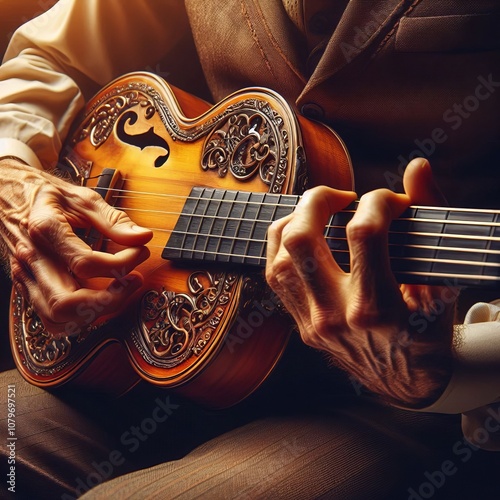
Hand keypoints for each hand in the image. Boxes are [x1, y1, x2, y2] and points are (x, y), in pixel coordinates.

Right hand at [0, 159, 152, 336]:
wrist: (9, 195)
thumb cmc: (48, 195)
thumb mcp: (82, 197)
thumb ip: (113, 220)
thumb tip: (142, 237)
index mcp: (44, 229)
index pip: (86, 263)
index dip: (122, 264)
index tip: (140, 252)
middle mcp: (32, 258)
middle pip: (66, 303)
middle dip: (109, 300)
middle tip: (134, 281)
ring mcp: (26, 276)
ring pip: (55, 319)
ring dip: (94, 314)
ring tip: (120, 292)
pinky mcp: (28, 287)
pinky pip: (50, 318)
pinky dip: (78, 318)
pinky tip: (98, 301)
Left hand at [266, 158, 454, 407]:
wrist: (404, 384)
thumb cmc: (428, 332)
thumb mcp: (441, 280)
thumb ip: (430, 219)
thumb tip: (418, 168)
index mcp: (378, 309)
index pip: (364, 234)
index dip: (378, 202)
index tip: (392, 202)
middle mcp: (336, 316)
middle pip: (302, 239)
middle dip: (318, 200)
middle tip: (341, 195)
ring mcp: (312, 322)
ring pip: (278, 257)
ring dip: (294, 221)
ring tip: (318, 212)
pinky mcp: (300, 325)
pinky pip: (275, 276)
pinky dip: (282, 246)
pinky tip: (301, 233)